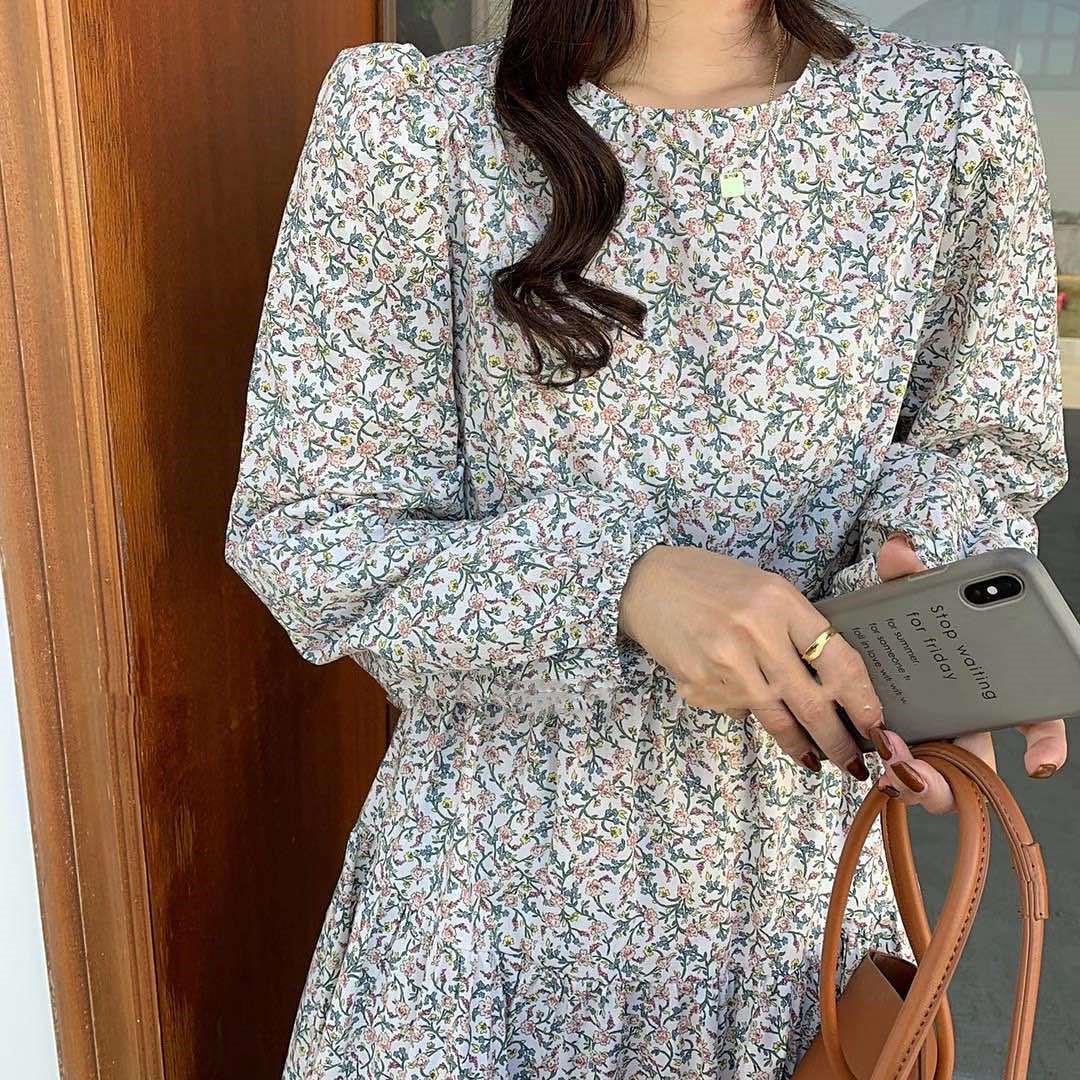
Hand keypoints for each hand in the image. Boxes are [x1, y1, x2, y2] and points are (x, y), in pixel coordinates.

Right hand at [618, 544, 884, 777]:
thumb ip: (796, 629)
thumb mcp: (765, 589)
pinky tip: (746, 702)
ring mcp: (724, 665)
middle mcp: (754, 635)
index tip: (877, 726)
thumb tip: (827, 685)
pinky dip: (748, 712)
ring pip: (775, 719)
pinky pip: (736, 711)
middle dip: (839, 741)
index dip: (863, 701)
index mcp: (779, 603)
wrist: (647, 584)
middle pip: (811, 704)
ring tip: (817, 761)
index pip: (838, 661)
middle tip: (856, 766)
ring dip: (801, 746)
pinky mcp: (698, 686)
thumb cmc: (713, 582)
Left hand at [871, 532, 1068, 813]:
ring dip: (917, 781)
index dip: (1046, 744)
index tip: (1039, 763)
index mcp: (989, 686)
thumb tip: (897, 552)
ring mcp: (934, 732)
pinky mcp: (898, 739)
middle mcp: (968, 717)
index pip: (1037, 719)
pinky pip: (900, 770)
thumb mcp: (912, 592)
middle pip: (977, 765)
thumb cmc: (913, 616)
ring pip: (938, 776)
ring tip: (889, 764)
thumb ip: (909, 574)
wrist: (876, 628)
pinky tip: (874, 769)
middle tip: (920, 768)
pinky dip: (891, 776)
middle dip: (952, 779)